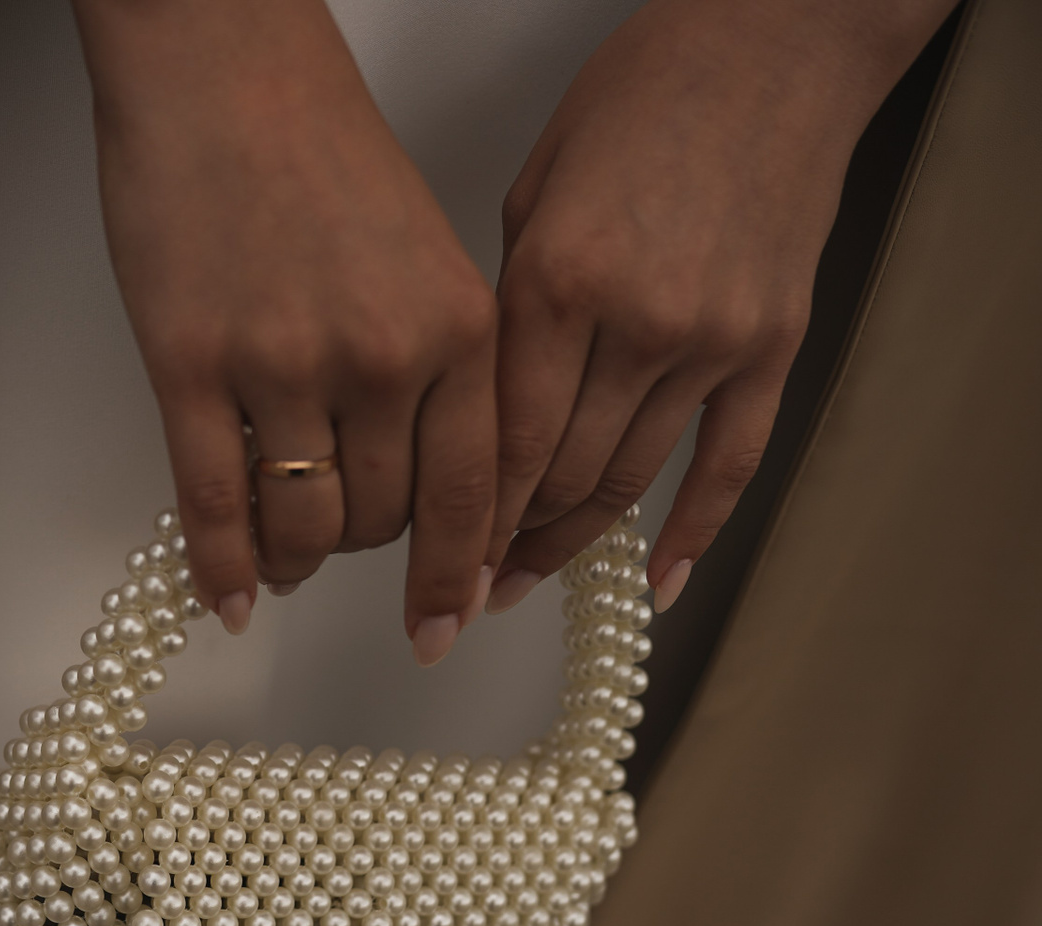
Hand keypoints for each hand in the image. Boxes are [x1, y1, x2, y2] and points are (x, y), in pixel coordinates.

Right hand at [73, 0, 497, 664]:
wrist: (222, 71)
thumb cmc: (318, 148)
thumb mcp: (422, 255)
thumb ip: (434, 367)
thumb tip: (413, 480)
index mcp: (458, 326)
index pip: (473, 493)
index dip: (455, 575)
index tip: (444, 624)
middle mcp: (384, 357)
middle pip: (380, 518)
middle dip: (358, 550)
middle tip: (336, 545)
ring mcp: (285, 366)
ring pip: (301, 524)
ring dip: (292, 561)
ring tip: (280, 561)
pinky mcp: (193, 366)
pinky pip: (213, 504)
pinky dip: (221, 566)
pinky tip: (225, 596)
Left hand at [483, 0, 953, 614]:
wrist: (772, 45)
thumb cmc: (639, 99)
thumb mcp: (533, 196)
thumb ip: (509, 311)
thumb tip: (479, 410)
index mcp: (559, 283)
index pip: (505, 443)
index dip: (467, 519)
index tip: (438, 560)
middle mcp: (639, 323)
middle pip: (562, 475)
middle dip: (506, 541)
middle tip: (466, 585)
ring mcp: (715, 341)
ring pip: (632, 480)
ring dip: (573, 544)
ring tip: (524, 584)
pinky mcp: (774, 345)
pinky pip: (731, 464)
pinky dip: (692, 532)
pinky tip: (657, 585)